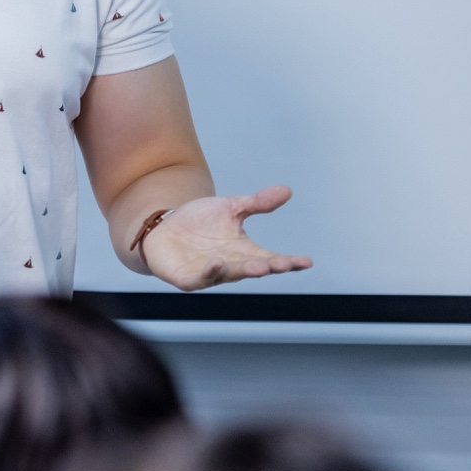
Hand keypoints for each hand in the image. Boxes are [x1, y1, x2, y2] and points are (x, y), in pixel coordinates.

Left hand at [141, 186, 312, 290]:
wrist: (164, 228)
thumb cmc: (201, 221)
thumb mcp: (230, 208)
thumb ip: (256, 203)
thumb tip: (287, 190)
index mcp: (243, 252)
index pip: (270, 258)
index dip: (288, 262)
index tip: (306, 262)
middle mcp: (230, 265)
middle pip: (252, 268)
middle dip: (267, 267)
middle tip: (283, 264)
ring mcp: (208, 273)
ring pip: (229, 275)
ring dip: (243, 271)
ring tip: (259, 267)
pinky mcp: (186, 278)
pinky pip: (198, 279)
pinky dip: (208, 273)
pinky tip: (216, 263)